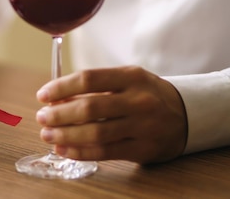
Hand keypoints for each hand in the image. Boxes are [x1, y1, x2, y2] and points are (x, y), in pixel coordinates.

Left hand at [35, 66, 186, 163]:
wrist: (187, 114)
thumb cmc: (146, 94)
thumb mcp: (127, 80)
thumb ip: (96, 88)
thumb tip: (56, 99)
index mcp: (131, 76)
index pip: (88, 79)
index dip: (61, 87)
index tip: (43, 95)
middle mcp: (138, 100)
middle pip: (90, 107)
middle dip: (59, 114)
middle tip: (41, 117)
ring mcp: (143, 126)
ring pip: (96, 132)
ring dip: (66, 135)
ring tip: (48, 134)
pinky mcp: (144, 149)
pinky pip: (106, 152)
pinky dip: (80, 151)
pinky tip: (64, 149)